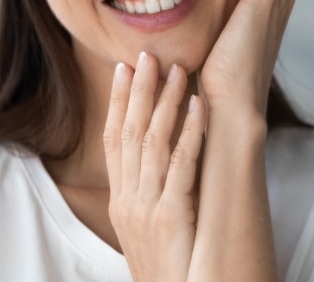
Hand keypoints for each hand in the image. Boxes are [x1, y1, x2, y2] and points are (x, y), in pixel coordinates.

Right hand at [103, 52, 205, 281]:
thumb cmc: (168, 272)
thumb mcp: (146, 232)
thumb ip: (147, 197)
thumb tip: (156, 165)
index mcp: (121, 202)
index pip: (113, 140)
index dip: (118, 102)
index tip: (124, 69)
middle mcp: (129, 200)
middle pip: (128, 132)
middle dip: (139, 90)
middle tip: (147, 53)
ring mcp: (148, 208)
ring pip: (152, 142)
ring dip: (166, 101)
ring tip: (177, 68)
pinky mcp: (173, 217)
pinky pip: (182, 165)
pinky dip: (190, 132)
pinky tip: (200, 106)